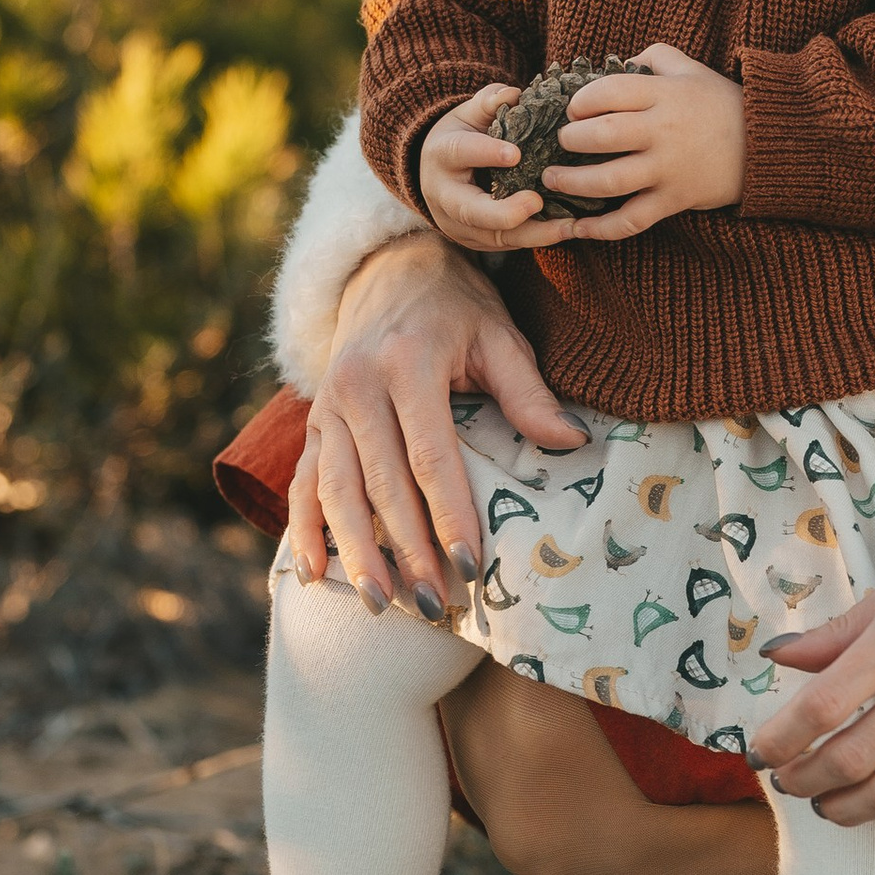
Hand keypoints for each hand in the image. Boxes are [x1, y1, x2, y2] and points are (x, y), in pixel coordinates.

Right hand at [284, 229, 583, 614]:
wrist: (390, 269)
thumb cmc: (456, 308)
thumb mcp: (498, 335)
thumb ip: (528, 391)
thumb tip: (572, 443)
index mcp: (408, 363)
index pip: (431, 457)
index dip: (449, 516)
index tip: (469, 567)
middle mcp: (357, 386)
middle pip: (380, 484)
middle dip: (405, 550)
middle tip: (430, 605)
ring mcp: (326, 406)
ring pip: (334, 491)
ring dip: (355, 553)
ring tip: (379, 605)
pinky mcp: (311, 422)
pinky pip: (301, 482)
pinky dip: (302, 530)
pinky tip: (313, 575)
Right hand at [417, 82, 595, 254]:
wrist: (436, 173)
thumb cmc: (461, 136)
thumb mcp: (469, 114)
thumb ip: (490, 102)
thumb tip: (514, 94)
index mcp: (442, 155)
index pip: (460, 153)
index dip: (486, 154)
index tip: (516, 154)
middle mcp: (444, 195)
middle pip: (471, 211)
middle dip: (506, 212)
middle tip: (538, 202)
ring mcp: (458, 224)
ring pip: (494, 236)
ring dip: (533, 234)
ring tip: (569, 226)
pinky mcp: (476, 241)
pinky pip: (507, 244)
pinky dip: (536, 238)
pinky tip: (566, 230)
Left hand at [540, 41, 745, 239]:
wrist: (765, 145)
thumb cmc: (720, 103)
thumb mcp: (689, 69)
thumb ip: (652, 58)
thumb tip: (616, 62)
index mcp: (665, 95)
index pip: (607, 92)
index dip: (580, 101)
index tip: (574, 109)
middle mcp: (664, 132)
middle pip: (602, 136)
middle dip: (571, 139)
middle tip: (562, 141)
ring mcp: (668, 169)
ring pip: (609, 181)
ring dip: (572, 182)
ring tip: (553, 179)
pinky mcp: (674, 200)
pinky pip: (631, 220)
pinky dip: (601, 229)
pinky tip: (577, 228)